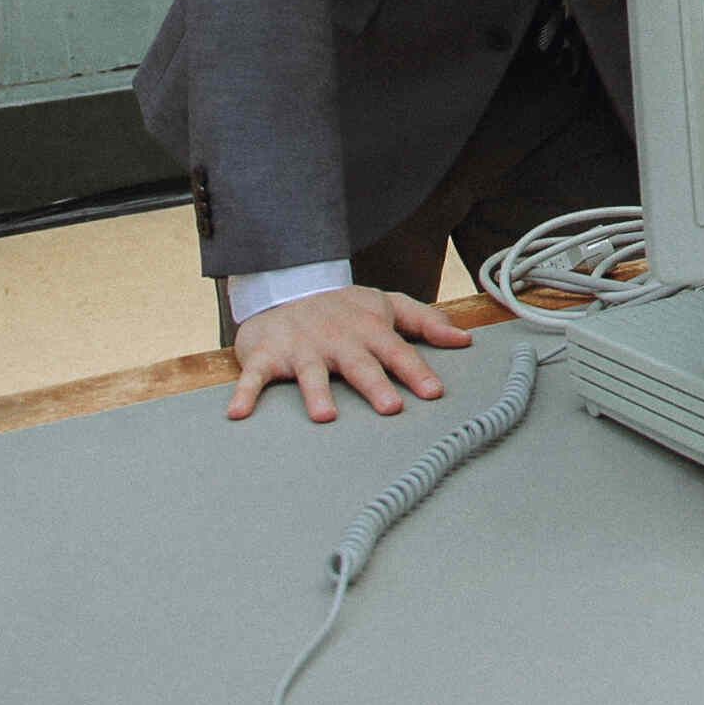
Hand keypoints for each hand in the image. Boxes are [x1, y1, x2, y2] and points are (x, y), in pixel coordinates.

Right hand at [226, 286, 475, 421]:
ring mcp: (300, 348)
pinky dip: (244, 393)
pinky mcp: (266, 355)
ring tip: (324, 416)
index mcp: (368, 330)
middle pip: (358, 365)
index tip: (433, 392)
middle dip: (375, 384)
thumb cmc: (343, 307)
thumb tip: (464, 340)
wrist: (285, 288)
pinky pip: (253, 376)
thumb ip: (425, 322)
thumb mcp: (386, 305)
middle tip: (390, 407)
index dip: (416, 371)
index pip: (397, 351)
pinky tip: (238, 414)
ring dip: (316, 393)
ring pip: (309, 373)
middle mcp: (337, 340)